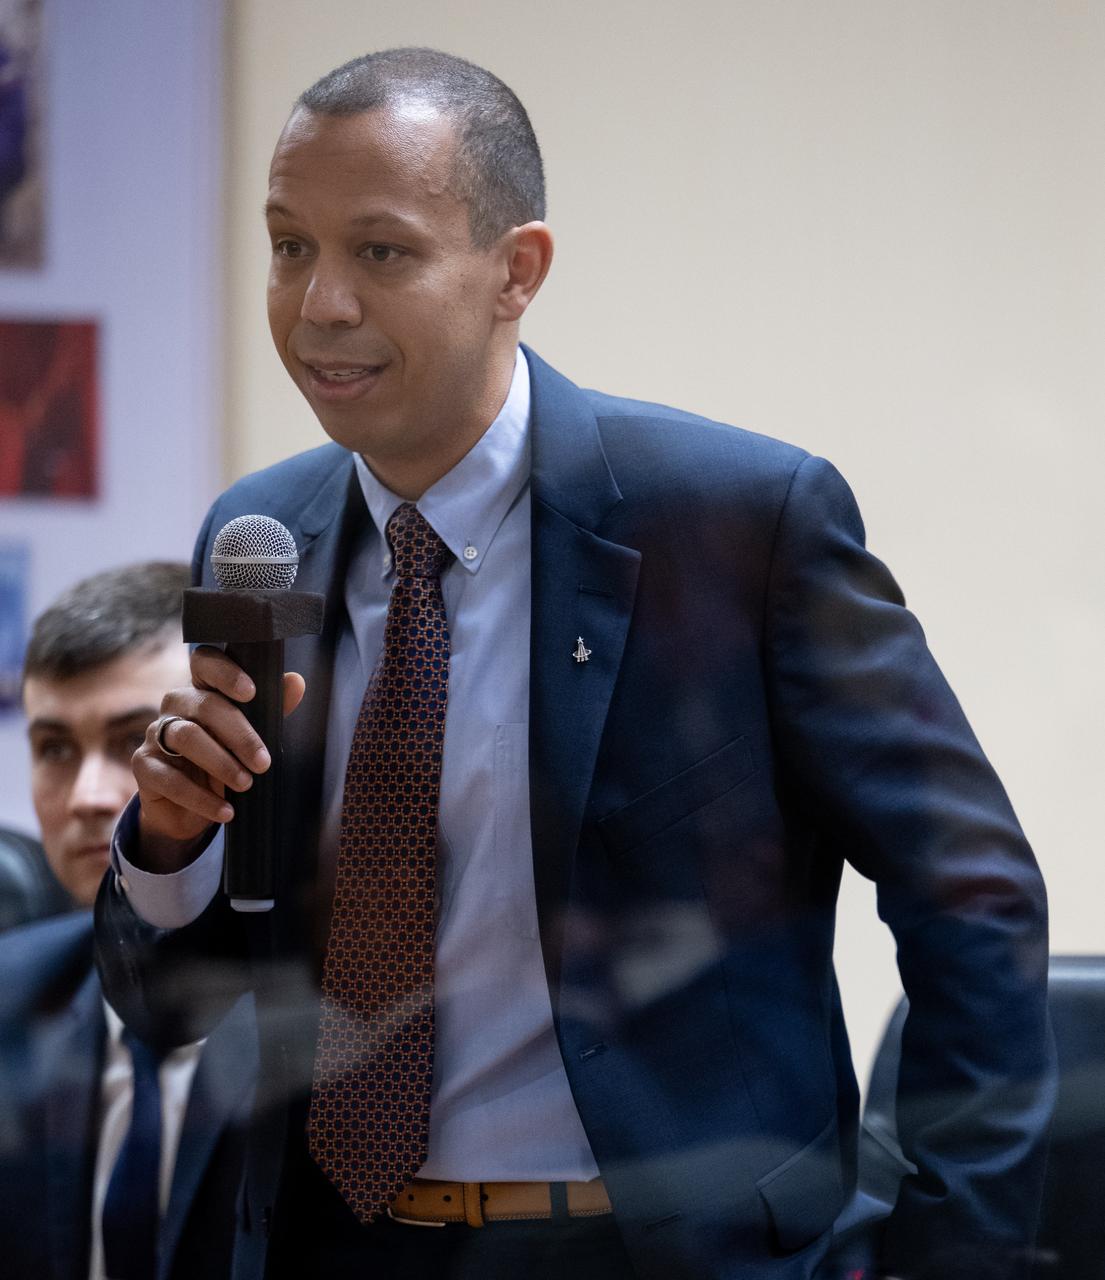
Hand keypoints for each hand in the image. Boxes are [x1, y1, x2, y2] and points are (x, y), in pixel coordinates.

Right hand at [132, 645, 304, 871]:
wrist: (190, 809)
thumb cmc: (225, 761)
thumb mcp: (250, 738)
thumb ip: (271, 709)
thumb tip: (296, 682)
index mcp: (202, 689)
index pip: (205, 662)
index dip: (225, 672)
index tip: (251, 692)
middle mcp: (175, 704)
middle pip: (205, 706)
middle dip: (239, 735)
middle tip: (263, 763)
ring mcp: (154, 733)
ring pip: (186, 738)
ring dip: (221, 764)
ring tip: (246, 785)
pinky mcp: (143, 766)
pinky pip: (169, 778)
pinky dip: (200, 797)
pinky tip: (225, 811)